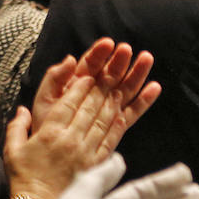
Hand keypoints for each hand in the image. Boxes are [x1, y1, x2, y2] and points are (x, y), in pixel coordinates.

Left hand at [32, 38, 160, 151]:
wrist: (50, 154)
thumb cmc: (46, 126)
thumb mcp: (44, 98)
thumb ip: (55, 78)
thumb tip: (70, 59)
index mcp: (77, 85)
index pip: (90, 65)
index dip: (99, 53)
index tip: (108, 43)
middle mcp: (95, 94)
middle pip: (111, 74)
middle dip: (120, 61)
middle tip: (128, 50)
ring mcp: (108, 108)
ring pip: (125, 88)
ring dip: (137, 74)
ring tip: (146, 59)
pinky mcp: (117, 124)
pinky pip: (133, 111)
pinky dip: (144, 100)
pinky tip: (154, 88)